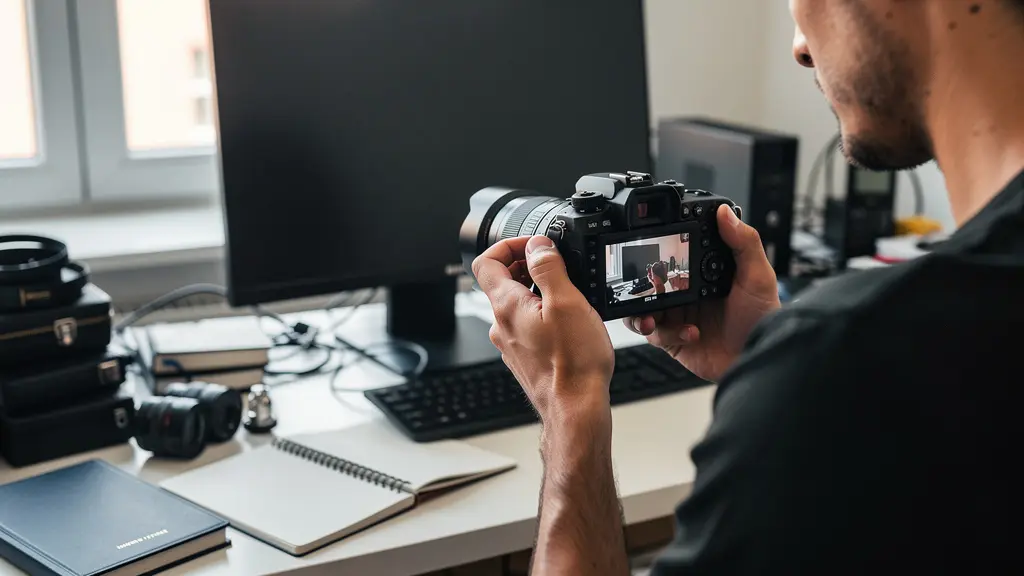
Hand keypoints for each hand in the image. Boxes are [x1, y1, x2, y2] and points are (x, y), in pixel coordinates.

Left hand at [472, 235, 613, 425]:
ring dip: (537, 290)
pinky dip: (542, 314)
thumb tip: (537, 245)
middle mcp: (501, 325)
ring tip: (568, 293)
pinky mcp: (524, 358)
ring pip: (516, 305)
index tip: (534, 245)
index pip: (486, 261)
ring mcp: (511, 344)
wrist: (576, 410)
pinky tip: (567, 322)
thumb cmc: (573, 363)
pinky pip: (526, 326)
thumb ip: (548, 267)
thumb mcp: (567, 302)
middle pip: (501, 282)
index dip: (508, 245)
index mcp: (507, 306)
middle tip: (557, 266)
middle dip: (527, 266)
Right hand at [624, 205, 780, 382]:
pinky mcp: (673, 340)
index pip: (675, 259)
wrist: (757, 360)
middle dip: (644, 284)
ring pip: (643, 309)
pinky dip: (664, 332)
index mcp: (703, 275)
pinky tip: (689, 333)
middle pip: (652, 283)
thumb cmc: (763, 320)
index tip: (656, 250)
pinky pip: (654, 334)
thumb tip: (726, 213)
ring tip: (654, 316)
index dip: (662, 255)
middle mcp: (687, 295)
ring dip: (642, 312)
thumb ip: (744, 242)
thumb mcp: (757, 276)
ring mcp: (678, 318)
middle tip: (650, 285)